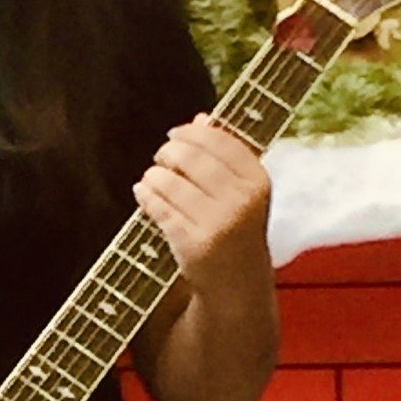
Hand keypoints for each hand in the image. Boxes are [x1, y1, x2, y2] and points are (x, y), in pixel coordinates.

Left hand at [133, 115, 271, 288]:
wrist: (238, 282)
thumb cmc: (237, 227)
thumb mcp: (242, 191)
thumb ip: (224, 155)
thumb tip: (201, 117)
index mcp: (257, 182)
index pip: (220, 141)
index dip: (192, 133)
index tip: (175, 134)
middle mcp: (241, 201)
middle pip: (192, 158)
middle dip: (169, 151)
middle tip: (161, 156)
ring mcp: (217, 224)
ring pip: (171, 182)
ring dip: (153, 175)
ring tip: (151, 177)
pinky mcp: (193, 243)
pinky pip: (159, 208)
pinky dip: (146, 195)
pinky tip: (143, 192)